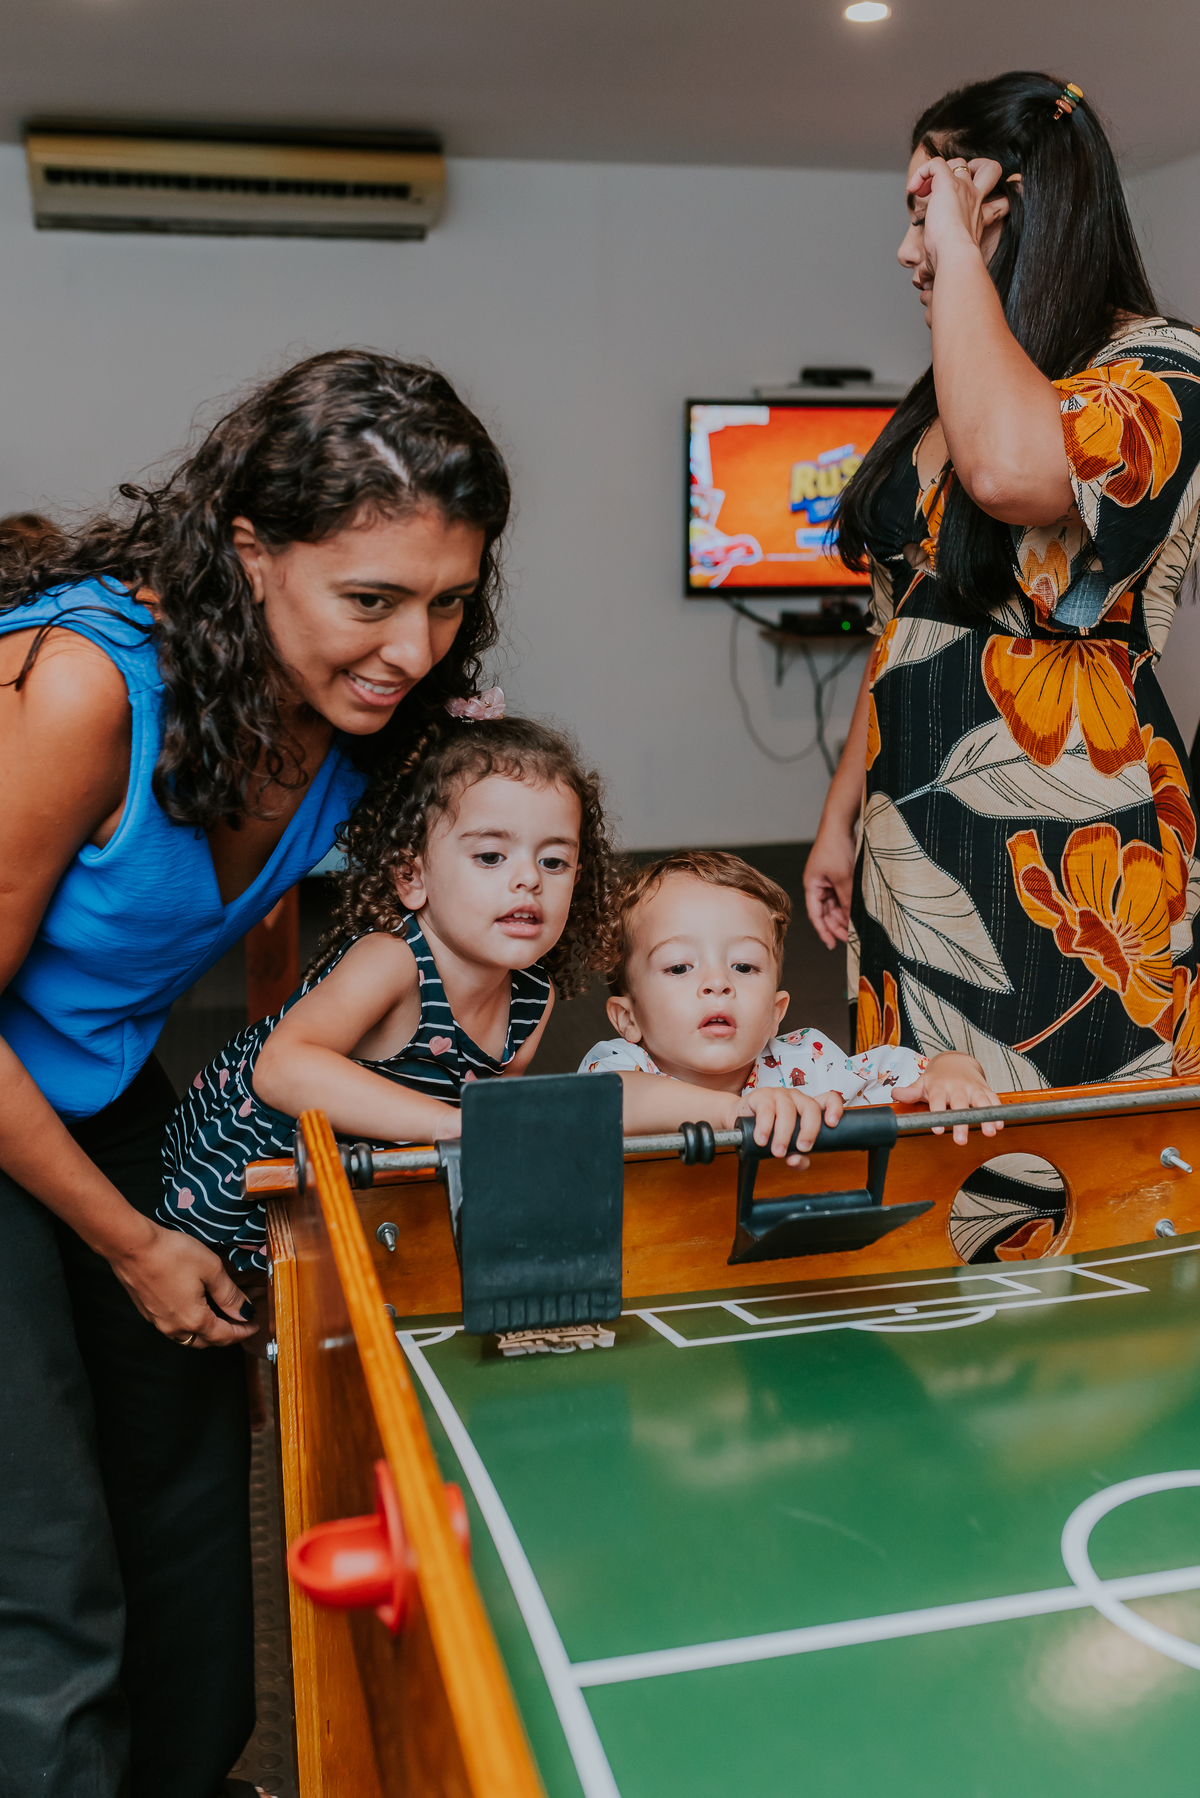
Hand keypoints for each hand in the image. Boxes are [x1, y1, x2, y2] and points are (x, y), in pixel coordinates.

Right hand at [109, 1221, 258, 1347]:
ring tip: (220, 1318)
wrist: (132, 1247)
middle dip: (225, 1335)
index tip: (255, 1326)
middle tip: (240, 1323)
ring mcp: (158, 1322)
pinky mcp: (147, 1312)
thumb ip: (230, 1295)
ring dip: (206, 1333)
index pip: (225, 1335)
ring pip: (188, 1337)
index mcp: (195, 1320)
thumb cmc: (172, 1254)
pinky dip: (189, 1324)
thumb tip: (244, 1313)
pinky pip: (173, 1327)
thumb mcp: (211, 1270)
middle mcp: (175, 1328)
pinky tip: (194, 1309)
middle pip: (206, 1341)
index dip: (243, 1332)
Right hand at [732, 1086, 844, 1166]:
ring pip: (787, 1110)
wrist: (738, 1122)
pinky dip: (765, 1128)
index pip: (829, 1099)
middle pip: (811, 1107)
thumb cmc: (768, 1133)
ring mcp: (779, 1095)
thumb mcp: (786, 1149)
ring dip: (783, 1134)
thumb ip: (797, 1159)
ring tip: (777, 1151)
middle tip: (802, 1148)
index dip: (835, 1109)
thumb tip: (796, 1160)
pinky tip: (762, 1140)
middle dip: (809, 1130)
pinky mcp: (761, 1096)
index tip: (832, 1124)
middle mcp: (796, 1098)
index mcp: (807, 1108)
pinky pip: (766, 1109)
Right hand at [803, 825, 856, 948]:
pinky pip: (843, 895)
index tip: (832, 944)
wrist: (840, 824)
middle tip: (851, 937)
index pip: (816, 915)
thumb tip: (852, 919)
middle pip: (826, 912)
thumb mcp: (843, 877)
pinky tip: (858, 911)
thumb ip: (847, 899)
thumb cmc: (835, 848)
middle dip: (837, 925)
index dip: (823, 931)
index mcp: (812, 886)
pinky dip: (849, 904)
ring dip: (845, 915)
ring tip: (857, 926)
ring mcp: (829, 880)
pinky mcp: (839, 875)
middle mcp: (819, 885)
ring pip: (836, 904)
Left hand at [894, 1052, 1001, 1146]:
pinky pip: (994, 1100)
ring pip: (981, 1102)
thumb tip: (895, 1093)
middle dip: (962, 1122)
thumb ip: (911, 1092)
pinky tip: (1000, 1124)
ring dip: (986, 1117)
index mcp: (940, 1085)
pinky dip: (998, 1112)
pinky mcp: (986, 1090)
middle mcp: (957, 1086)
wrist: (956, 1061)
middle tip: (961, 1140)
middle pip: (960, 1104)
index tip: (938, 1129)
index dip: (938, 1114)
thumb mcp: (922, 1083)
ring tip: (989, 1132)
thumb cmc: (938, 1078)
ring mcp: (973, 1088)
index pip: (937, 1100)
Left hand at [907, 155, 1008, 275]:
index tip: (979, 206)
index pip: (999, 201)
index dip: (994, 197)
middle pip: (989, 169)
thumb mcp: (950, 262)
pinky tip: (914, 189)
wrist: (956, 256)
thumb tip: (922, 286)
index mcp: (980, 217)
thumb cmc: (953, 263)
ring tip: (926, 190)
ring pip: (959, 162)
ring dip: (941, 171)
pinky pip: (935, 164)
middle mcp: (975, 199)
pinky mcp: (948, 183)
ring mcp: (963, 189)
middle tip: (955, 183)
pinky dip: (923, 171)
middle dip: (975, 168)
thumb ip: (936, 269)